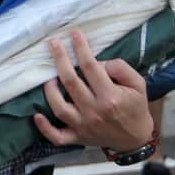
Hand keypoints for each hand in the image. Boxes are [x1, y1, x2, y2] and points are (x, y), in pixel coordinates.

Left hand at [34, 30, 153, 151]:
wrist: (135, 140)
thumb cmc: (135, 108)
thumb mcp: (138, 85)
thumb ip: (121, 69)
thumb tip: (98, 62)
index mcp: (110, 97)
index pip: (91, 67)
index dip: (81, 48)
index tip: (74, 33)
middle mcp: (94, 111)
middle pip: (70, 82)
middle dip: (60, 59)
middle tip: (53, 43)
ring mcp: (83, 126)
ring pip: (59, 107)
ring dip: (50, 90)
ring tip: (48, 76)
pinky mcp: (77, 138)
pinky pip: (57, 136)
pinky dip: (45, 128)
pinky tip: (37, 115)